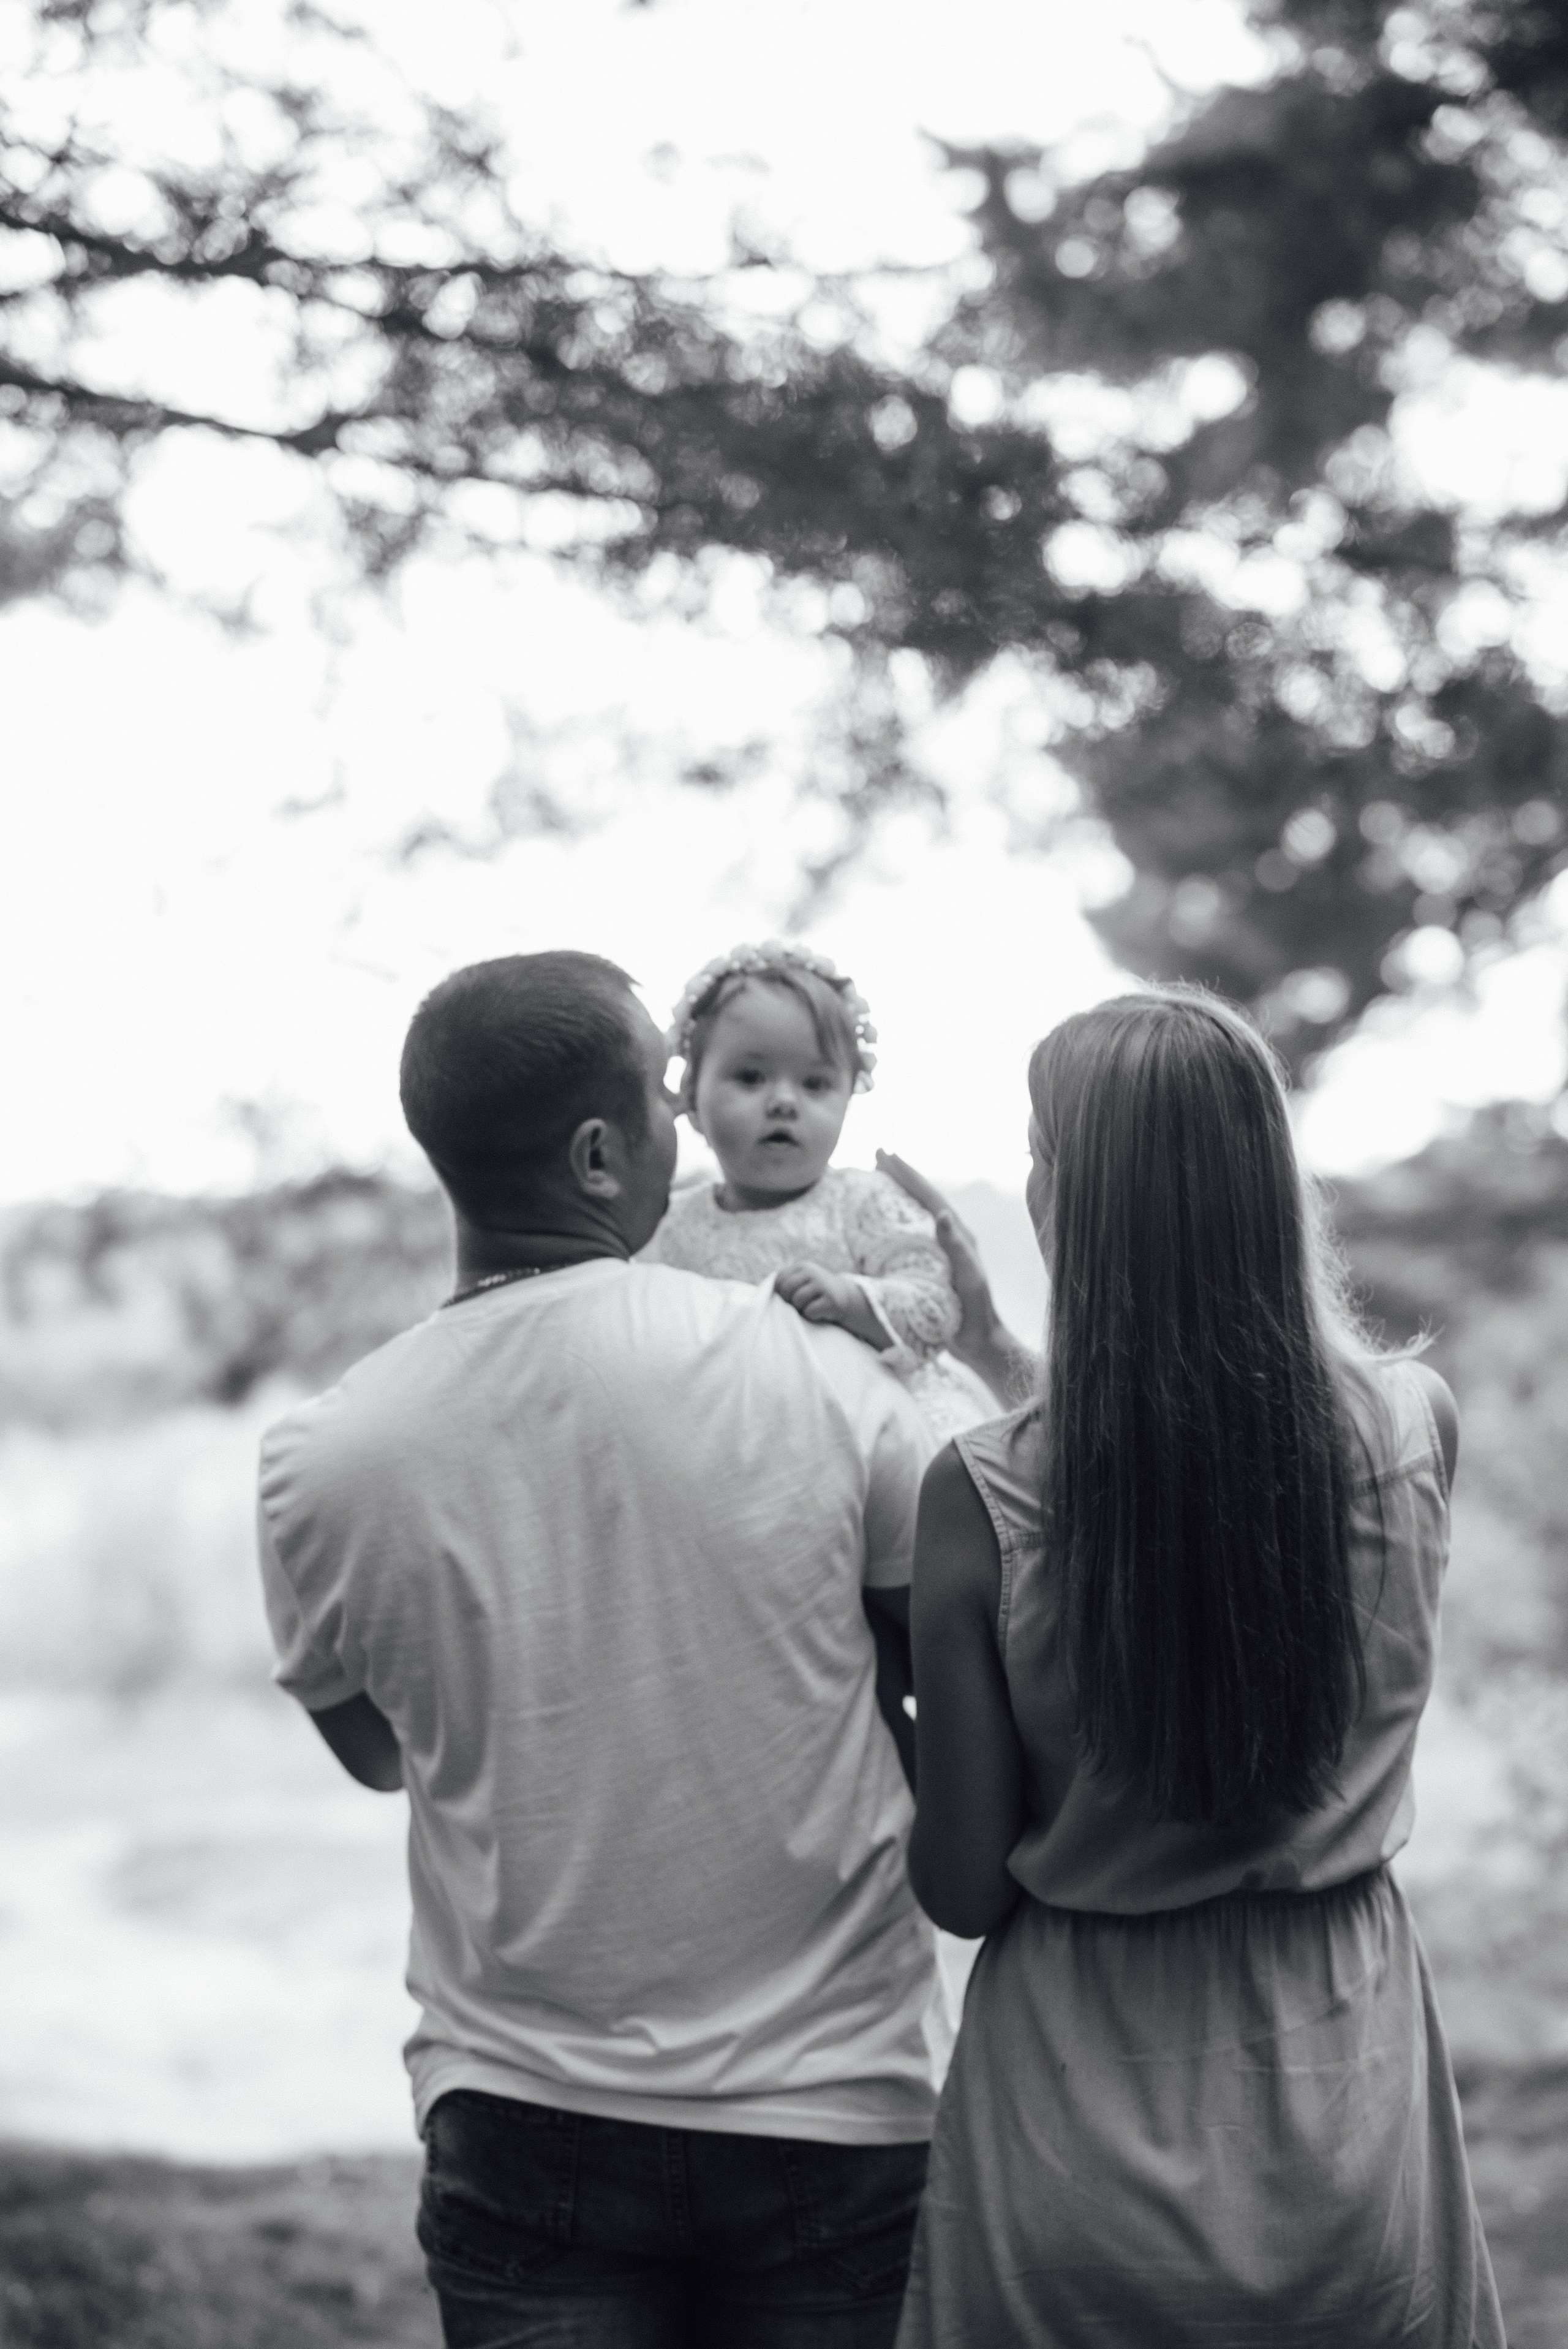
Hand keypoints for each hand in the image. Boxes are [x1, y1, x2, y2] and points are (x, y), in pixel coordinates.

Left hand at [775, 1261, 888, 1348]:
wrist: (844, 1298)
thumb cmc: (815, 1293)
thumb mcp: (801, 1282)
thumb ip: (784, 1283)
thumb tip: (760, 1297)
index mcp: (802, 1267)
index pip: (779, 1280)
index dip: (780, 1293)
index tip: (788, 1298)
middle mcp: (812, 1272)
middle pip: (786, 1290)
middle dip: (789, 1301)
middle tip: (799, 1305)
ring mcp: (823, 1284)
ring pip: (797, 1301)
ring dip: (801, 1309)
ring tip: (810, 1307)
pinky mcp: (831, 1300)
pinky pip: (810, 1311)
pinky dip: (812, 1316)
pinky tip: (820, 1312)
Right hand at [876, 1151, 1037, 1403]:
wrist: (980, 1341)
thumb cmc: (976, 1312)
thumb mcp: (969, 1278)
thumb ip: (957, 1247)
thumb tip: (941, 1213)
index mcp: (958, 1234)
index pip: (929, 1196)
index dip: (908, 1174)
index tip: (886, 1155)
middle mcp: (951, 1236)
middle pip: (922, 1196)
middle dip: (901, 1174)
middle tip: (877, 1154)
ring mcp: (941, 1249)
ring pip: (916, 1211)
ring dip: (898, 1191)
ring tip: (877, 1176)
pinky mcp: (932, 1263)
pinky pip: (911, 1231)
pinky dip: (895, 1218)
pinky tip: (880, 1219)